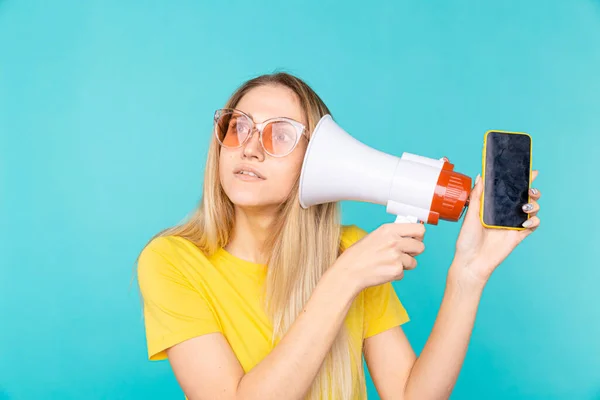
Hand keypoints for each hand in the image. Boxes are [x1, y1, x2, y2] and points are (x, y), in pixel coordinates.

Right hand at [332, 223, 426, 294]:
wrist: (349, 271)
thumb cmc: (359, 255)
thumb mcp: (375, 236)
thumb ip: (393, 235)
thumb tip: (410, 236)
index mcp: (389, 229)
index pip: (419, 229)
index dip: (419, 236)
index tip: (415, 239)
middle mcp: (394, 241)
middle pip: (420, 246)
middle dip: (414, 252)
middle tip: (403, 254)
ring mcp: (397, 256)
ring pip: (413, 262)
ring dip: (404, 265)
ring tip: (388, 263)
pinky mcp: (396, 270)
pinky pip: (404, 273)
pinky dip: (396, 274)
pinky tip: (384, 270)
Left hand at [451, 170, 541, 286]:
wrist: (471, 261)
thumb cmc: (467, 240)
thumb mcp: (470, 215)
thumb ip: (477, 196)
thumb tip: (480, 176)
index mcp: (494, 206)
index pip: (509, 190)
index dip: (521, 180)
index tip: (529, 171)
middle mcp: (505, 214)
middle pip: (525, 197)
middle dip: (532, 190)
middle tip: (530, 188)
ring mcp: (512, 224)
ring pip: (532, 210)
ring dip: (534, 204)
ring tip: (525, 206)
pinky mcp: (517, 236)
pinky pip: (532, 226)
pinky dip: (534, 221)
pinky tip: (525, 221)